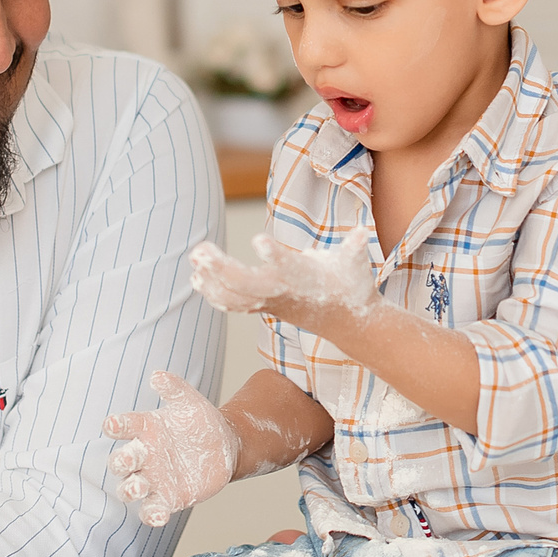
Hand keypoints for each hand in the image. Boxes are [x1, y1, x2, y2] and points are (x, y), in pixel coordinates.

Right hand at [105, 371, 240, 526]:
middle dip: (121, 462)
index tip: (113, 424)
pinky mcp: (168, 498)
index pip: (123, 427)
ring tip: (138, 487)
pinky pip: (152, 510)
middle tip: (130, 459)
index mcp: (145, 430)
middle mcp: (144, 456)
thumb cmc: (200, 422)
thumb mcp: (190, 402)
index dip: (115, 426)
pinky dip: (151, 515)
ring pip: (129, 489)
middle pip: (120, 462)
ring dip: (129, 490)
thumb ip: (174, 388)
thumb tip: (157, 376)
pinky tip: (158, 516)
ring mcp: (153, 479)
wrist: (224, 446)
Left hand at [187, 234, 377, 331]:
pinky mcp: (263, 306)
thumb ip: (355, 248)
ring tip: (194, 257)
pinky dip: (213, 293)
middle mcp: (282, 292)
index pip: (287, 266)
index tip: (258, 240)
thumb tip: (363, 233)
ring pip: (233, 296)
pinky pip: (233, 303)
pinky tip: (197, 278)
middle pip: (246, 284)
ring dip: (210, 280)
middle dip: (221, 269)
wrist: (348, 323)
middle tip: (200, 250)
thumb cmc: (351, 286)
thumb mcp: (356, 264)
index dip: (274, 255)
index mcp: (304, 277)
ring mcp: (270, 302)